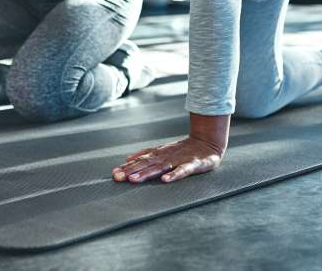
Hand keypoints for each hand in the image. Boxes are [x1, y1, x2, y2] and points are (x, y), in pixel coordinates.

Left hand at [112, 112, 229, 182]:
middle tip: (118, 178)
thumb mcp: (162, 150)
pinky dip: (174, 175)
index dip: (127, 167)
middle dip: (131, 171)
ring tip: (134, 180)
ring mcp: (178, 160)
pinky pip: (182, 170)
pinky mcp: (192, 164)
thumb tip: (126, 159)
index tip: (114, 173)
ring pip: (160, 167)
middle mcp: (165, 156)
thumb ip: (145, 154)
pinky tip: (166, 180)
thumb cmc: (183, 149)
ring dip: (146, 173)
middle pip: (146, 164)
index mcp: (158, 154)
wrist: (207, 142)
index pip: (140, 160)